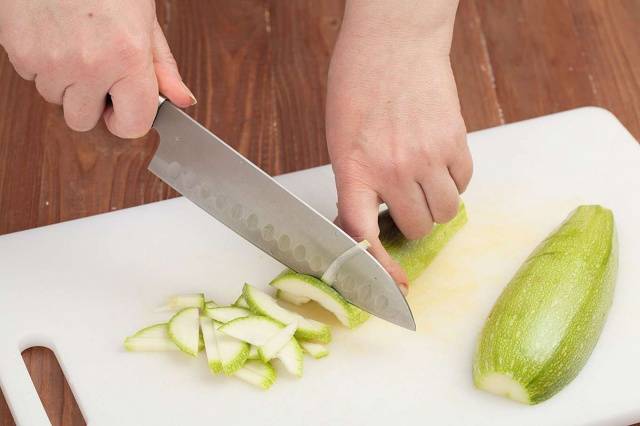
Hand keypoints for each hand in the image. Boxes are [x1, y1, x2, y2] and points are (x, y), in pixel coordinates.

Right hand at [0, 0, 194, 137]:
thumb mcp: (146, 21)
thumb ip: (163, 67)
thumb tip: (182, 100)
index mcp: (128, 59)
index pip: (131, 127)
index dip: (129, 119)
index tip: (125, 104)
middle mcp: (88, 65)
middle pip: (83, 121)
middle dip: (92, 103)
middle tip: (98, 70)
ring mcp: (49, 60)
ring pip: (55, 99)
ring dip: (66, 82)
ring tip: (75, 43)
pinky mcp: (19, 51)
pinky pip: (32, 77)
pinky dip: (43, 63)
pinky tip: (55, 35)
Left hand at [326, 1, 471, 290]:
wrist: (393, 41)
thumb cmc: (358, 84)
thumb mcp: (339, 139)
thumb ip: (354, 184)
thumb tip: (364, 225)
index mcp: (354, 168)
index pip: (365, 235)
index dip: (381, 271)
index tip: (396, 288)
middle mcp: (393, 168)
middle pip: (418, 230)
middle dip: (410, 226)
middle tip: (402, 205)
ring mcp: (428, 156)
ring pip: (445, 213)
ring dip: (434, 206)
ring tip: (420, 181)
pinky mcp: (456, 141)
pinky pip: (464, 184)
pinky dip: (453, 183)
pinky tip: (437, 163)